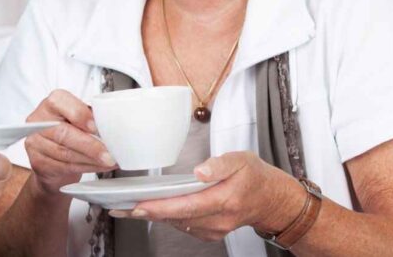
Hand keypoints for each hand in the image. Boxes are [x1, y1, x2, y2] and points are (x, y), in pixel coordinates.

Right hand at [23, 89, 115, 194]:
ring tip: (108, 161)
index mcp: (51, 104)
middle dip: (90, 146)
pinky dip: (86, 168)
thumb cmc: (69, 132)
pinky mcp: (38, 162)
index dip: (79, 114)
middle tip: (109, 154)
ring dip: (91, 160)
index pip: (60, 103)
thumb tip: (111, 123)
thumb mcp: (78, 118)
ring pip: (65, 153)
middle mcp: (39, 121)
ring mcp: (35, 143)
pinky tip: (98, 166)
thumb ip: (90, 116)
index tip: (95, 127)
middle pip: (64, 133)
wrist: (52, 157)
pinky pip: (64, 166)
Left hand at [110, 151, 302, 241]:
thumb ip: (220, 164)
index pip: (186, 206)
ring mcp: (215, 229)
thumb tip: (200, 171)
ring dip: (154, 216)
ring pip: (178, 224)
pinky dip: (167, 218)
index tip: (139, 205)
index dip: (160, 207)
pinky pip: (185, 226)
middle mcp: (219, 219)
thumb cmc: (254, 176)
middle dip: (147, 213)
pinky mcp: (211, 232)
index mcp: (225, 200)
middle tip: (120, 208)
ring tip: (127, 208)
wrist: (271, 199)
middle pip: (177, 218)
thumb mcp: (242, 159)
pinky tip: (153, 210)